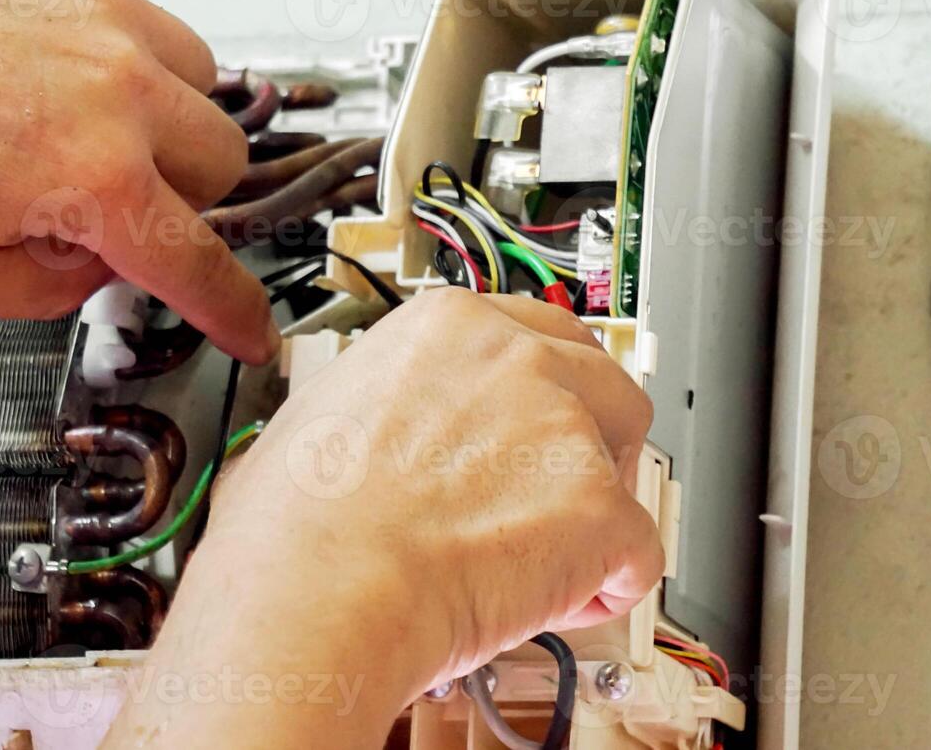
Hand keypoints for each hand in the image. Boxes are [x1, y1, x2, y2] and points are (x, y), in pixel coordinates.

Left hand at [0, 0, 275, 362]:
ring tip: (80, 110)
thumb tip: (104, 263)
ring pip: (201, 75)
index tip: (254, 327)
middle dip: (181, 190)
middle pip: (224, 159)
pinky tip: (46, 52)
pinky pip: (145, 7)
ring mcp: (111, 8)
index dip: (234, 308)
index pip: (200, 262)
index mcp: (94, 177)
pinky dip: (115, 41)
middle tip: (114, 189)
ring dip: (162, 110)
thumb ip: (52, 291)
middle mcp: (121, 87)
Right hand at [105, 289, 661, 748]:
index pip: (541, 333)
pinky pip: (638, 554)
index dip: (543, 394)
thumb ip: (395, 402)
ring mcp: (566, 428)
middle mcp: (518, 359)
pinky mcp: (601, 507)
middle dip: (590, 443)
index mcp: (450, 325)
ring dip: (593, 516)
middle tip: (545, 498)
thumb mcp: (325, 409)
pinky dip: (602, 590)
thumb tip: (390, 434)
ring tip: (530, 563)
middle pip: (605, 386)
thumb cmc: (293, 525)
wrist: (315, 590)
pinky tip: (544, 605)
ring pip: (626, 471)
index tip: (532, 430)